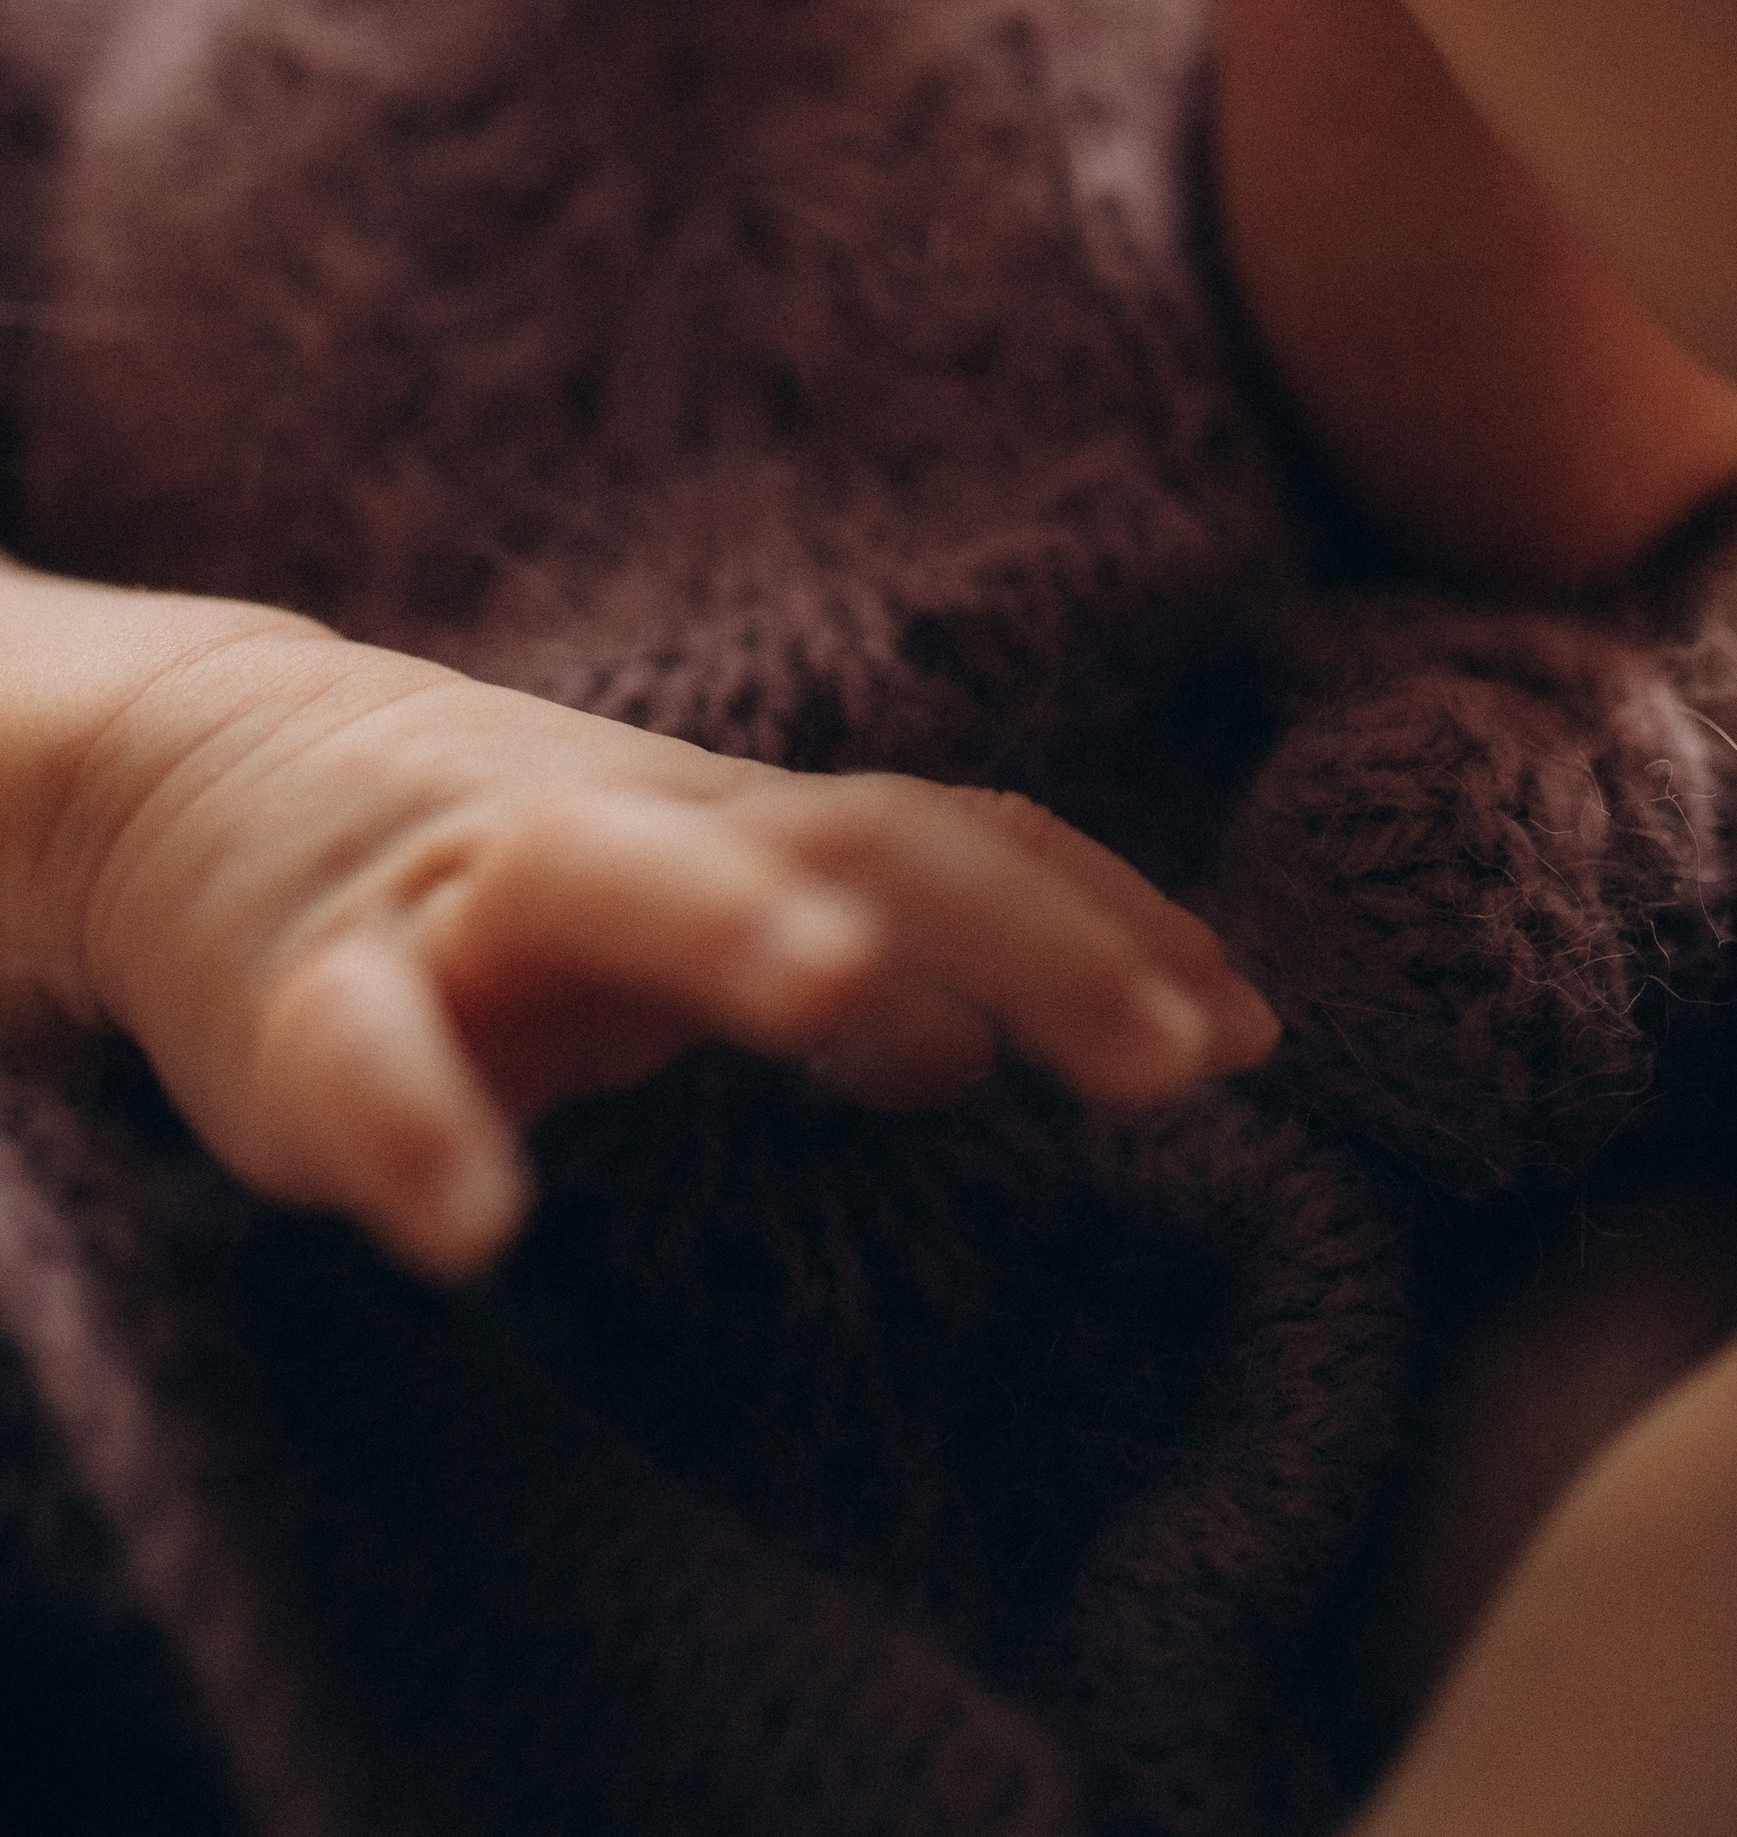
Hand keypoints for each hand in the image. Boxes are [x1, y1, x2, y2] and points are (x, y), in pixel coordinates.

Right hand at [18, 575, 1274, 1280]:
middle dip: (1023, 929)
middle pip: (852, 833)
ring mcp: (466, 895)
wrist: (213, 779)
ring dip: (728, 920)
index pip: (962, 844)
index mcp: (742, 830)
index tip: (1256, 1037)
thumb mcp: (697, 909)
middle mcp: (639, 832)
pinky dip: (418, 1121)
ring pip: (607, 870)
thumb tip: (988, 1042)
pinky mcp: (301, 988)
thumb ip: (841, 966)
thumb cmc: (500, 876)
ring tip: (836, 995)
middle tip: (1173, 1059)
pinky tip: (474, 1225)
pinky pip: (360, 1040)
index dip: (1110, 923)